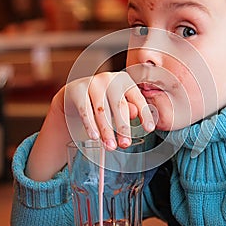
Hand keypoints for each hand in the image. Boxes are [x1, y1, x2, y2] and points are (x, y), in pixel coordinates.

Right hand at [26, 71, 154, 180]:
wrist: (76, 93)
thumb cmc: (103, 100)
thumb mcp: (118, 103)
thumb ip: (129, 108)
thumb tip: (135, 114)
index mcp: (124, 80)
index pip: (137, 98)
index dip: (144, 114)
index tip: (149, 129)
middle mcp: (109, 79)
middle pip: (119, 106)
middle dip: (123, 128)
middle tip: (125, 144)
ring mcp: (92, 83)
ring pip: (102, 111)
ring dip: (106, 131)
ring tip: (110, 146)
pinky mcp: (77, 90)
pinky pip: (85, 111)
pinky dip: (90, 125)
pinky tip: (95, 136)